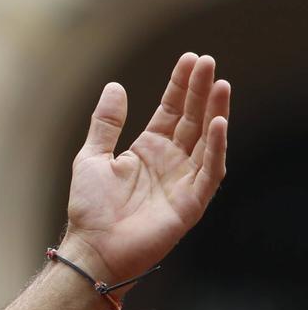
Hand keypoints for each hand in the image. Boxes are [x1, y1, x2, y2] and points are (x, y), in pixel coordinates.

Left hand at [61, 52, 228, 286]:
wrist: (91, 249)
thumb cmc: (90, 209)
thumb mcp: (91, 158)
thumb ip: (106, 124)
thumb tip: (115, 86)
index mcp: (148, 150)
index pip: (171, 111)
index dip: (181, 86)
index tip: (190, 59)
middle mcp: (170, 162)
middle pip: (192, 119)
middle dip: (201, 91)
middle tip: (208, 62)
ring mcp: (183, 181)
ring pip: (207, 140)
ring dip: (215, 112)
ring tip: (220, 84)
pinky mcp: (191, 202)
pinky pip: (210, 171)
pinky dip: (216, 148)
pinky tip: (218, 124)